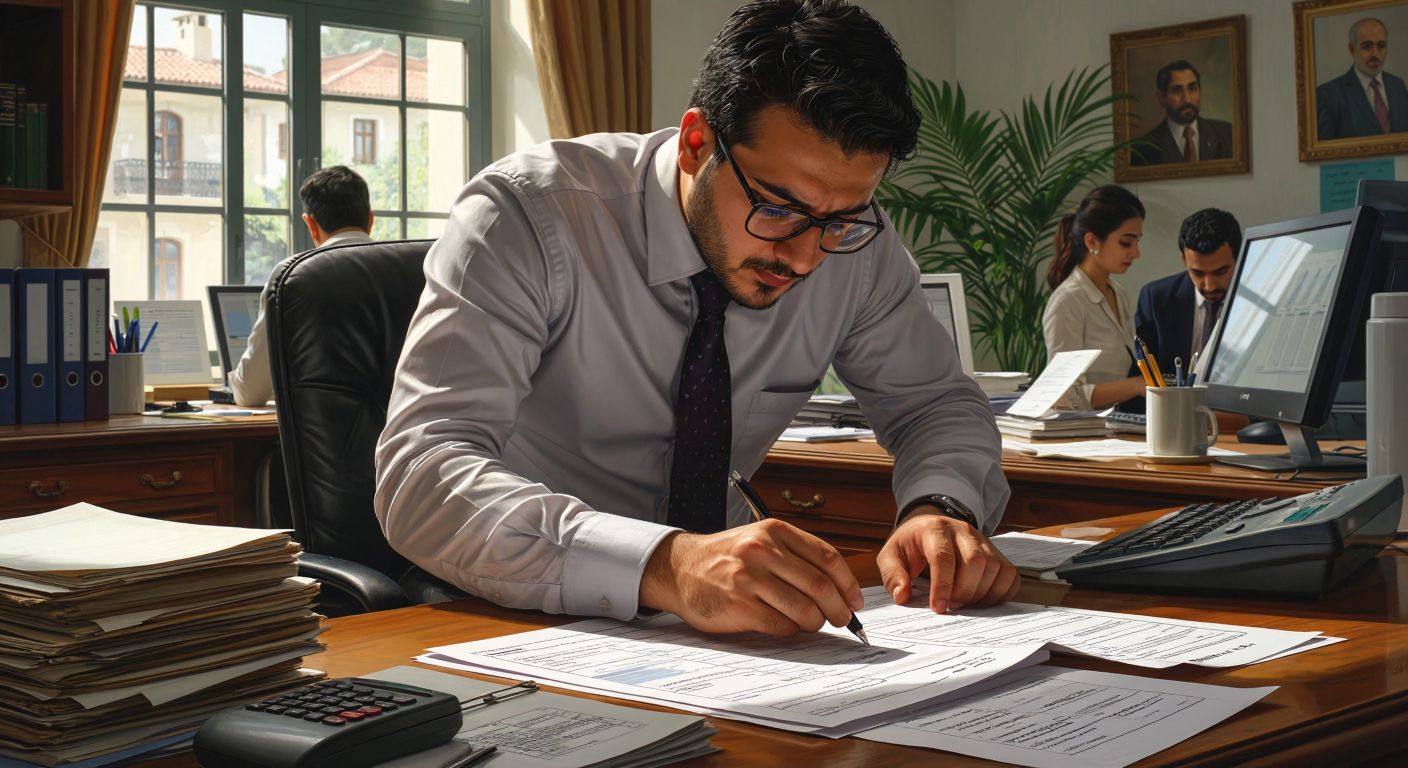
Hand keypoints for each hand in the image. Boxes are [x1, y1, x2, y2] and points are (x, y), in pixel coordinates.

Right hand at [639, 518, 863, 635]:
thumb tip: (839, 589)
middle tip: (843, 620)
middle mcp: (762, 551)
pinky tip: (785, 625)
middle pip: (820, 586)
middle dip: (839, 609)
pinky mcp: (738, 606)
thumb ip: (795, 556)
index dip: (848, 584)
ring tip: (812, 623)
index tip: (855, 601)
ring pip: (804, 610)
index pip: (827, 558)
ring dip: (816, 623)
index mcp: (774, 531)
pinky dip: (791, 630)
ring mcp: (749, 579)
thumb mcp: (760, 540)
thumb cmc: (727, 558)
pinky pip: (782, 626)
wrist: (680, 569)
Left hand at [877, 509, 1018, 613]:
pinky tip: (982, 600)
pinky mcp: (996, 552)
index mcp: (934, 529)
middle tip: (951, 607)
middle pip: (975, 561)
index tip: (938, 608)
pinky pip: (1009, 575)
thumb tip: (903, 596)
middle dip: (964, 591)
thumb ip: (893, 575)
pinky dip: (1000, 593)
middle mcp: (963, 530)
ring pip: (994, 568)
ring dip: (981, 594)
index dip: (942, 585)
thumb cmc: (910, 545)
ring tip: (963, 604)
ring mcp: (983, 540)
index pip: (943, 556)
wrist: (928, 526)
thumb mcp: (891, 555)